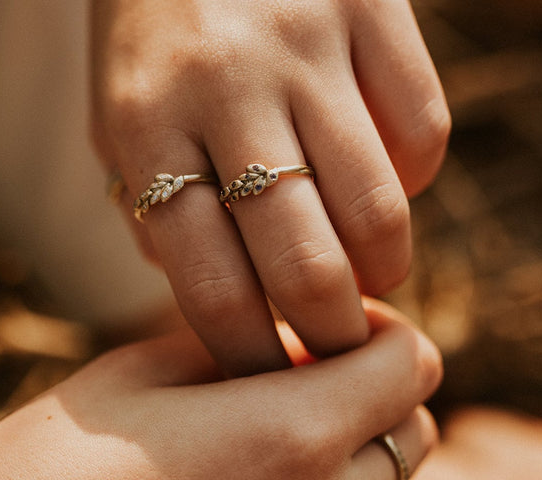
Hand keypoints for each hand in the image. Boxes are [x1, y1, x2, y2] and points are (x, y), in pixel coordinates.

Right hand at [0, 300, 442, 479]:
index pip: (410, 364)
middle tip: (290, 385)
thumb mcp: (130, 377)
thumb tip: (292, 343)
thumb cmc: (31, 476)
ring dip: (350, 470)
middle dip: (368, 398)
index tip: (324, 330)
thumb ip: (234, 349)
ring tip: (259, 457)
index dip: (376, 331)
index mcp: (287, 437)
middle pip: (412, 436)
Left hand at [91, 0, 449, 375]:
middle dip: (331, 334)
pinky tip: (380, 189)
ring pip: (376, 211)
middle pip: (304, 263)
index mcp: (146, 129)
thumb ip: (157, 216)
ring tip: (365, 281)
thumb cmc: (149, 45)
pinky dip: (412, 186)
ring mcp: (304, 47)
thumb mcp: (118, 127)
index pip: (209, 284)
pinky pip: (423, 133)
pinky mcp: (370, 11)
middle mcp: (225, 91)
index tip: (270, 382)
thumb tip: (229, 310)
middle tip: (334, 348)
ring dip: (382, 273)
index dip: (250, 355)